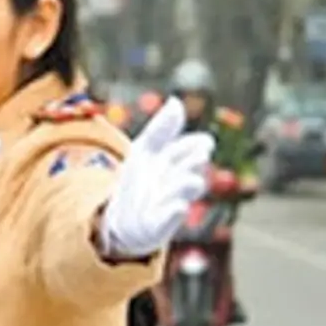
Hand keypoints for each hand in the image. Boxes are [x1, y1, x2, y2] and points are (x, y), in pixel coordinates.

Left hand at [98, 97, 214, 258]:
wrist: (122, 218)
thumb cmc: (139, 181)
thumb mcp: (144, 150)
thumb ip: (160, 129)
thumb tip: (175, 101)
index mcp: (179, 161)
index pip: (194, 147)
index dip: (198, 144)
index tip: (204, 142)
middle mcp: (180, 181)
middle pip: (194, 168)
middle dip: (195, 161)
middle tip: (199, 156)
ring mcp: (173, 202)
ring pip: (186, 191)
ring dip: (187, 183)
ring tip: (188, 179)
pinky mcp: (161, 224)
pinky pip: (172, 218)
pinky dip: (175, 212)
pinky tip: (177, 207)